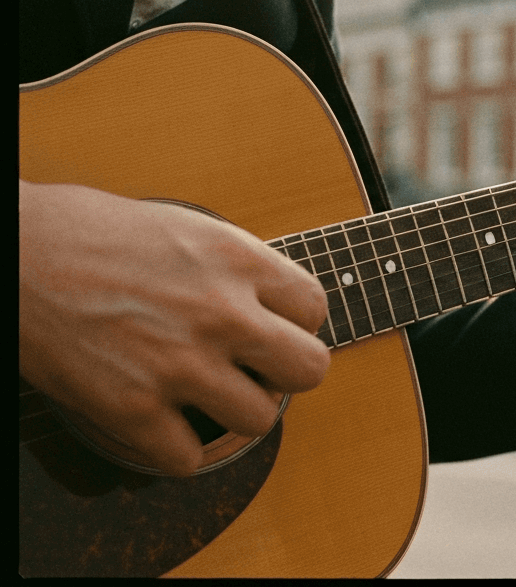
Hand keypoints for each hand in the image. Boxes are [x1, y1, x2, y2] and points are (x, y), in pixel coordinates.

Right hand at [19, 181, 329, 475]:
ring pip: (260, 419)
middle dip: (285, 373)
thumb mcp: (186, 228)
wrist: (14, 254)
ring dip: (235, 412)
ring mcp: (181, 364)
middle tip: (254, 368)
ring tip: (206, 395)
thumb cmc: (88, 232)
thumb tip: (272, 303)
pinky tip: (161, 424)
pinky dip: (176, 450)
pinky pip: (189, 458)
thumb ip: (237, 268)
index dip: (294, 322)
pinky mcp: (133, 408)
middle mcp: (222, 313)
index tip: (269, 327)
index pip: (315, 308)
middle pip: (310, 369)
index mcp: (239, 261)